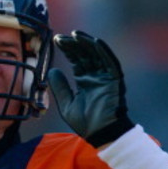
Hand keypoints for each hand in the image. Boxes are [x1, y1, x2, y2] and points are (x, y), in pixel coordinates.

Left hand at [48, 30, 133, 146]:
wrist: (101, 133)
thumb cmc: (85, 123)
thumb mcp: (66, 104)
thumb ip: (60, 87)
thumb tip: (52, 70)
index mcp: (85, 81)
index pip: (76, 60)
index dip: (67, 50)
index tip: (56, 41)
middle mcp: (96, 76)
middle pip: (85, 54)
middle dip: (73, 44)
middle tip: (60, 37)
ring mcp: (106, 77)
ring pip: (96, 55)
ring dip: (86, 43)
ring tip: (74, 35)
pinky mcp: (115, 80)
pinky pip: (110, 62)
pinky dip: (102, 51)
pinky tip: (93, 41)